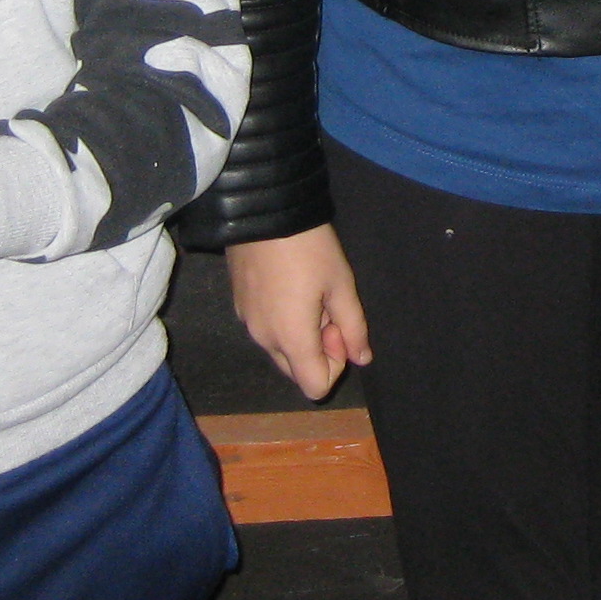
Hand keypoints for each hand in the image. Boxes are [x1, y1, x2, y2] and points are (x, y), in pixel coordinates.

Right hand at [228, 226, 372, 399]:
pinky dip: (283, 321)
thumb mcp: (342, 285)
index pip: (315, 387)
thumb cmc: (310, 249)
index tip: (339, 327)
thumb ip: (354, 327)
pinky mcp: (239, 306)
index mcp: (291, 339)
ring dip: (301, 335)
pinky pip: (266, 330)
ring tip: (310, 293)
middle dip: (319, 350)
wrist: (264, 212)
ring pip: (281, 350)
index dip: (336, 365)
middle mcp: (264, 340)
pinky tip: (291, 286)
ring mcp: (247, 323)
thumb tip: (362, 358)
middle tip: (328, 309)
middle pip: (297, 371)